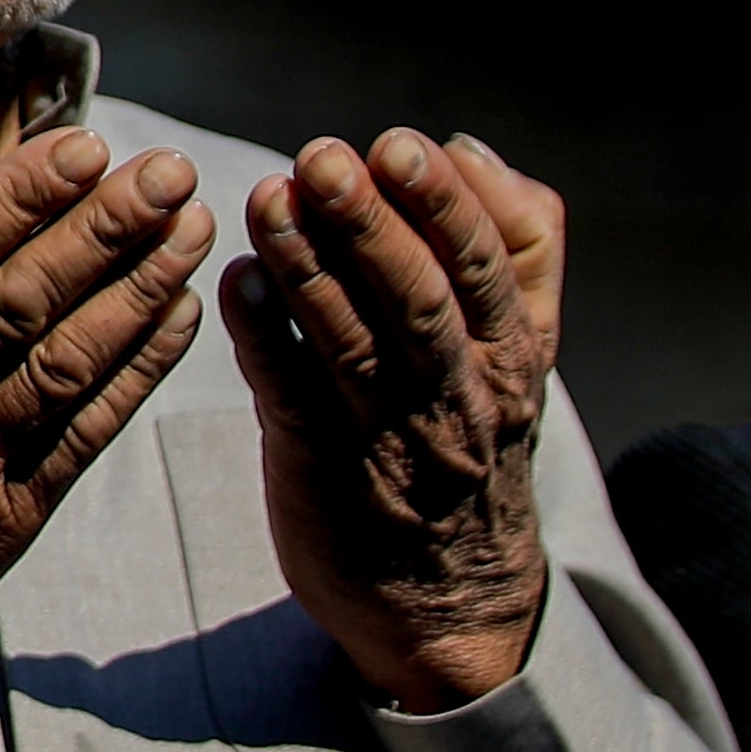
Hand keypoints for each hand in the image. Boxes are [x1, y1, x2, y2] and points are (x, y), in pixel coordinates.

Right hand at [0, 128, 212, 700]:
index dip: (20, 197)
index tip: (83, 147)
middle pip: (22, 301)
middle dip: (104, 228)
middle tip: (168, 171)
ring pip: (67, 365)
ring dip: (140, 291)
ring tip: (193, 229)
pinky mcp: (5, 522)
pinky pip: (83, 436)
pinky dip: (138, 375)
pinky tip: (180, 320)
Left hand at [224, 130, 560, 711]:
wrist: (450, 605)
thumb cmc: (473, 443)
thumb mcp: (518, 352)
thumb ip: (513, 251)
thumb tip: (471, 148)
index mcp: (510, 359)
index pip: (488, 271)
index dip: (444, 205)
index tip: (399, 145)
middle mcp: (459, 396)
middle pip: (420, 302)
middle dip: (370, 225)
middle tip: (322, 158)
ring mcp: (390, 438)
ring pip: (352, 345)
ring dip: (305, 268)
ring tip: (265, 199)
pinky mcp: (323, 472)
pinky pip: (291, 397)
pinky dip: (262, 339)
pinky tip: (232, 281)